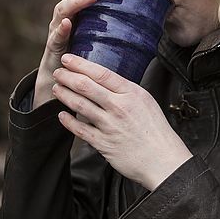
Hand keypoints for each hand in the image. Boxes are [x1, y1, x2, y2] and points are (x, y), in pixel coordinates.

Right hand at [34, 0, 124, 107]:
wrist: (66, 78)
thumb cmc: (89, 53)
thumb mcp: (105, 33)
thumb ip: (120, 22)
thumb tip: (153, 16)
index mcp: (79, 6)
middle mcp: (67, 13)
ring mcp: (58, 29)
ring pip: (64, 8)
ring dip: (79, 0)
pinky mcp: (53, 47)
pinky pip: (55, 36)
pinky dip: (61, 29)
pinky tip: (69, 24)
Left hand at [52, 54, 193, 190]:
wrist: (163, 159)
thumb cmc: (156, 130)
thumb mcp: (146, 101)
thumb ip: (127, 91)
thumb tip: (106, 82)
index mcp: (132, 93)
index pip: (101, 73)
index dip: (81, 64)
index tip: (68, 59)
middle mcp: (119, 107)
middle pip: (86, 86)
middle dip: (67, 77)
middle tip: (58, 72)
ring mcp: (110, 125)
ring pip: (80, 105)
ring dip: (64, 95)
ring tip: (56, 88)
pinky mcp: (103, 143)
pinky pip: (80, 129)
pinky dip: (68, 121)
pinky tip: (61, 114)